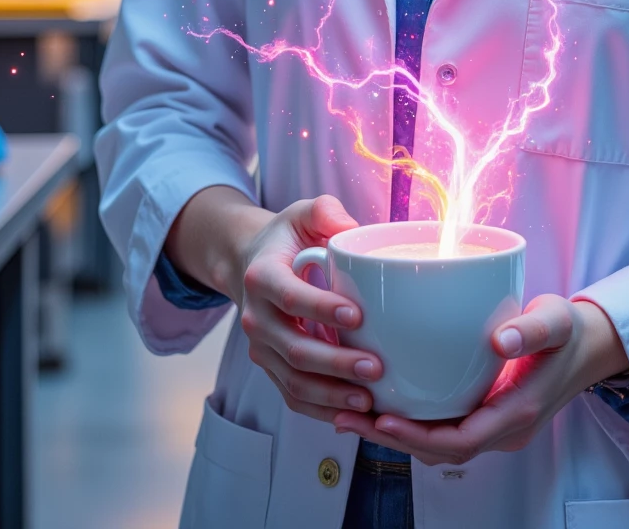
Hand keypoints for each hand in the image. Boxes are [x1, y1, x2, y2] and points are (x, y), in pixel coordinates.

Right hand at [236, 194, 384, 423]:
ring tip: (368, 400)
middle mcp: (256, 317)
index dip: (320, 309)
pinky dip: (322, 411)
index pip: (289, 296)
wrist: (253, 264)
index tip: (356, 316)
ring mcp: (261, 348)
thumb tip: (351, 229)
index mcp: (262, 276)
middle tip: (375, 367)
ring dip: (331, 394)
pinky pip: (294, 397)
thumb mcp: (303, 212)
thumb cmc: (288, 239)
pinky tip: (352, 416)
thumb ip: (325, 211)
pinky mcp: (272, 368)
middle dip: (334, 363)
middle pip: (293, 348)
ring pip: (293, 381)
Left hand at [334, 294, 627, 465]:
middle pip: (440, 449)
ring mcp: (495, 427)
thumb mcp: (556, 321)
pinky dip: (414, 423)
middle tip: (346, 415)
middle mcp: (503, 430)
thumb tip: (501, 340)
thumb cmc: (569, 332)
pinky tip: (385, 403)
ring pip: (440, 444)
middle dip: (392, 438)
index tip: (381, 418)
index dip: (417, 436)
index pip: (460, 440)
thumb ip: (532, 329)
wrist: (588, 347)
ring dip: (398, 434)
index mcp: (517, 412)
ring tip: (352, 412)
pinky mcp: (487, 416)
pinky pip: (446, 430)